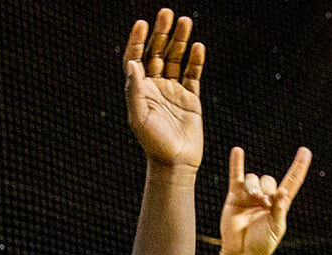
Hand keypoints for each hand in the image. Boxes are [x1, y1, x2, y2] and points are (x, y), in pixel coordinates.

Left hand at [122, 10, 203, 168]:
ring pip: (176, 58)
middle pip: (157, 52)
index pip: (136, 57)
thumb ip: (135, 89)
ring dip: (180, 40)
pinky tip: (198, 46)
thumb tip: (133, 63)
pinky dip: (196, 60)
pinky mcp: (191, 98)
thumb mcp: (139, 117)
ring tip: (185, 21)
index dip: (138, 40)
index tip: (142, 23)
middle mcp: (155, 86)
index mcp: (140, 89)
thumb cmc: (153, 142)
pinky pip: (193, 73)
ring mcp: (173, 90)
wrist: (175, 163)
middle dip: (162, 32)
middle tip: (167, 13)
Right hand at [217, 146, 310, 254]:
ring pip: (254, 179)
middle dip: (268, 190)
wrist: (241, 253)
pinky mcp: (234, 197)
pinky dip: (236, 163)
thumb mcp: (276, 228)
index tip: (305, 151)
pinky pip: (236, 176)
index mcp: (280, 204)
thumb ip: (280, 210)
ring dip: (255, 186)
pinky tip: (238, 151)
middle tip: (265, 204)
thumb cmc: (261, 244)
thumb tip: (283, 191)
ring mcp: (249, 196)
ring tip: (254, 198)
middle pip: (269, 180)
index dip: (299, 167)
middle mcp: (265, 197)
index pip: (292, 181)